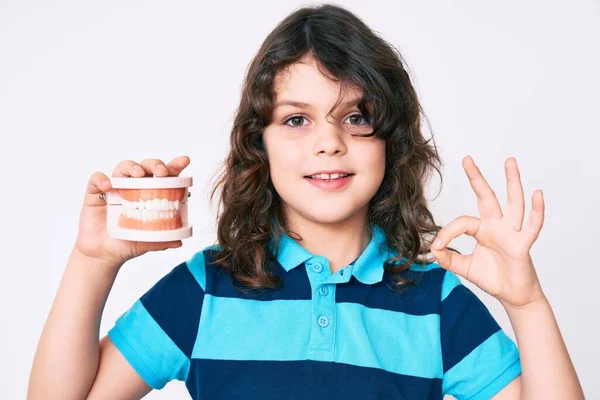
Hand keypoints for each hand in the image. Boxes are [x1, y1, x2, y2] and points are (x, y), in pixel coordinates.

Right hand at [74, 156, 190, 267]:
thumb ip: (162, 240)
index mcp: (150, 195)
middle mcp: (134, 188)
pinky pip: (96, 179)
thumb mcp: (147, 243)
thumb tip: (179, 242)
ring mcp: (115, 188)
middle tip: (161, 172)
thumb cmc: (127, 244)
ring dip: (132, 166)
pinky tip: (108, 187)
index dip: (174, 166)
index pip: (164, 176)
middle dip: (155, 164)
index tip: (184, 160)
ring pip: (123, 167)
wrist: (103, 255)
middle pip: (146, 166)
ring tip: (138, 174)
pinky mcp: (96, 193)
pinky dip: (101, 179)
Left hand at [430, 156, 545, 308]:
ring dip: (512, 181)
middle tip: (467, 159)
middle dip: (477, 178)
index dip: (447, 233)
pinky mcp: (523, 244)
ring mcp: (511, 233)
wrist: (513, 296)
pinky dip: (537, 210)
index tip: (437, 246)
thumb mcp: (464, 268)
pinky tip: (538, 193)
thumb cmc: (493, 278)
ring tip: (510, 161)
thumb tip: (432, 249)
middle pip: (486, 197)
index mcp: (482, 230)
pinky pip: (532, 226)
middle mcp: (497, 226)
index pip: (462, 222)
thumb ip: (448, 259)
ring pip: (513, 202)